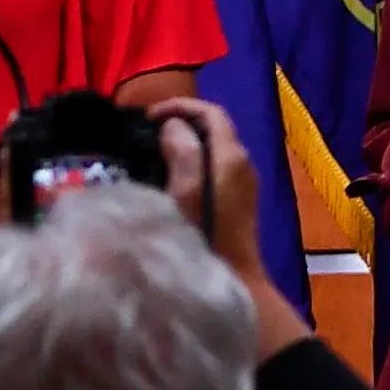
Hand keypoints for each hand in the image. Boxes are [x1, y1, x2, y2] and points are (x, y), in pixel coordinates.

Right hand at [151, 97, 263, 285]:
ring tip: (151, 152)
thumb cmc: (205, 240)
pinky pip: (215, 166)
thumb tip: (173, 127)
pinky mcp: (238, 201)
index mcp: (232, 156)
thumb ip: (182, 152)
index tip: (149, 117)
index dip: (179, 105)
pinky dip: (192, 161)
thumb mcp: (185, 194)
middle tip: (146, 133)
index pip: (210, 112)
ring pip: (213, 148)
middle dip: (180, 121)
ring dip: (185, 143)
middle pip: (213, 127)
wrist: (235, 284)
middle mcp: (243, 164)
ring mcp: (243, 184)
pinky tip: (169, 178)